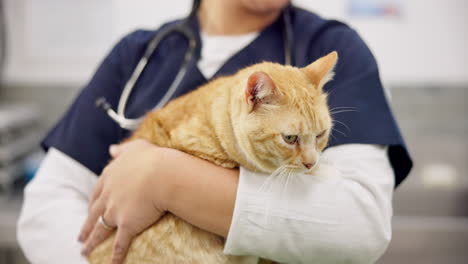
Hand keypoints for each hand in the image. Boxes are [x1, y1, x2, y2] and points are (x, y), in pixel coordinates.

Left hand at [78, 139, 171, 263]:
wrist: (162, 174)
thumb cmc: (153, 158)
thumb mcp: (135, 148)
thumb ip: (122, 150)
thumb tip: (111, 149)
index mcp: (110, 177)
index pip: (97, 192)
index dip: (93, 202)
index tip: (89, 209)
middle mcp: (108, 195)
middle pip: (93, 213)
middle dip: (86, 226)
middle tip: (80, 235)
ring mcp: (115, 211)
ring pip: (100, 230)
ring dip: (91, 242)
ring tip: (84, 252)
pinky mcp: (127, 225)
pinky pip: (119, 244)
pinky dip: (115, 256)